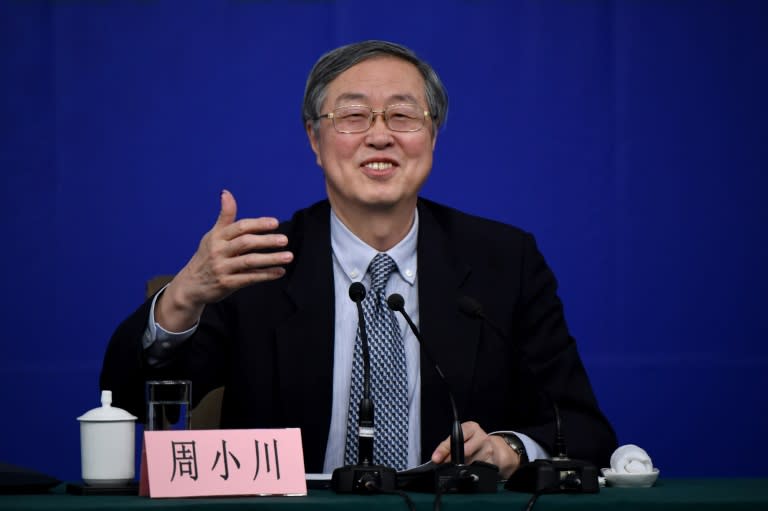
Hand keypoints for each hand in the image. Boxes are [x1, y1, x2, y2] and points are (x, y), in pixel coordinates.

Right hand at [156, 190, 292, 330]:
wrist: (190, 286)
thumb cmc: (207, 257)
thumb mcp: (213, 235)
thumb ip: (225, 216)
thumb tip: (226, 192)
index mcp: (217, 237)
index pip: (240, 227)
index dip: (258, 224)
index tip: (275, 223)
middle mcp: (218, 251)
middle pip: (245, 243)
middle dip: (266, 240)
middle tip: (284, 240)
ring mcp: (222, 268)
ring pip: (249, 261)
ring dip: (271, 258)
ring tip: (288, 256)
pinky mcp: (226, 284)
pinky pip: (249, 278)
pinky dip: (266, 275)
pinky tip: (279, 271)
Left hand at [430, 421, 522, 479]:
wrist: (492, 448)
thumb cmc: (472, 441)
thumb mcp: (461, 436)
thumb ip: (449, 445)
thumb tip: (437, 458)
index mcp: (472, 427)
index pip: (456, 437)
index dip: (444, 449)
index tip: (436, 458)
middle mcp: (481, 437)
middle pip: (463, 451)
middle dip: (451, 460)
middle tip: (444, 464)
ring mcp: (488, 450)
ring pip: (469, 462)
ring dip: (460, 466)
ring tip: (459, 464)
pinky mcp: (491, 462)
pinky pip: (476, 470)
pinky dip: (469, 471)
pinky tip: (469, 468)